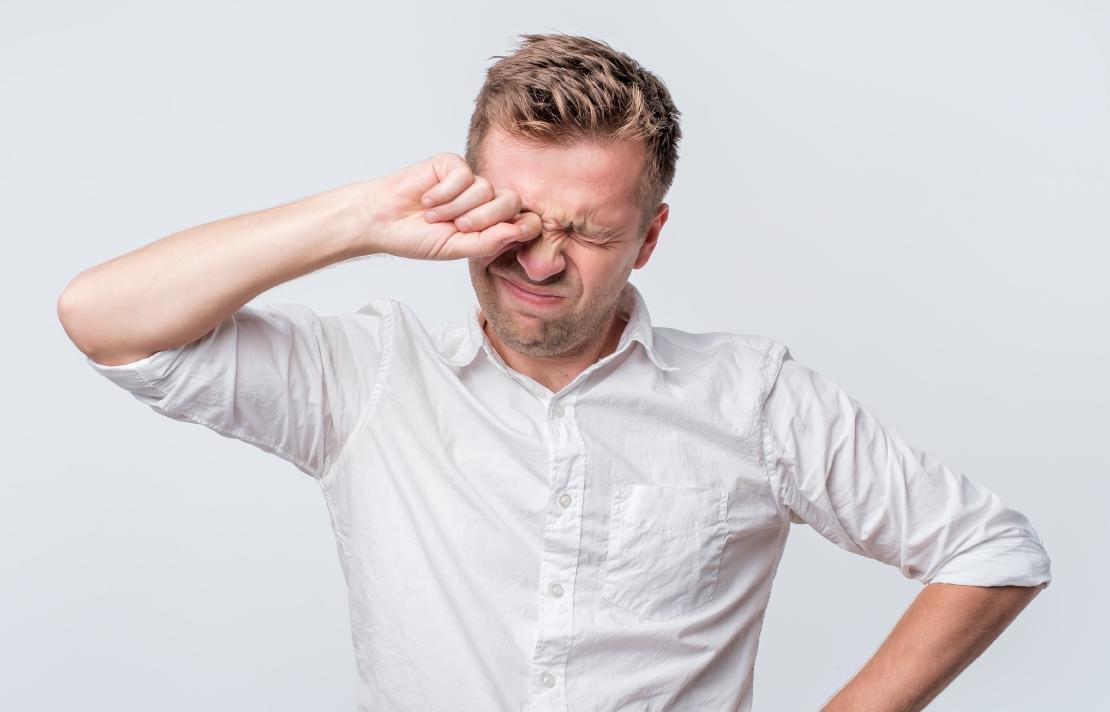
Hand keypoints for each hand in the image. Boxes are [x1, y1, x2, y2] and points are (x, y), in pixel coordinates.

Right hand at [360, 152, 540, 259]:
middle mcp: (484, 202)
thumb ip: (490, 242)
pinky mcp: (452, 165)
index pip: (524, 220)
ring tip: (433, 216)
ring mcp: (469, 182)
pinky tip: (427, 200)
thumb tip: (519, 230)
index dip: (522, 227)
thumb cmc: (417, 238)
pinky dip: (445, 192)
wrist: (382, 222)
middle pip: (510, 202)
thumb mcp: (458, 248)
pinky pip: (464, 175)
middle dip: (485, 218)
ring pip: (485, 188)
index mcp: (490, 225)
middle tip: (458, 227)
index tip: (504, 235)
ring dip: (457, 207)